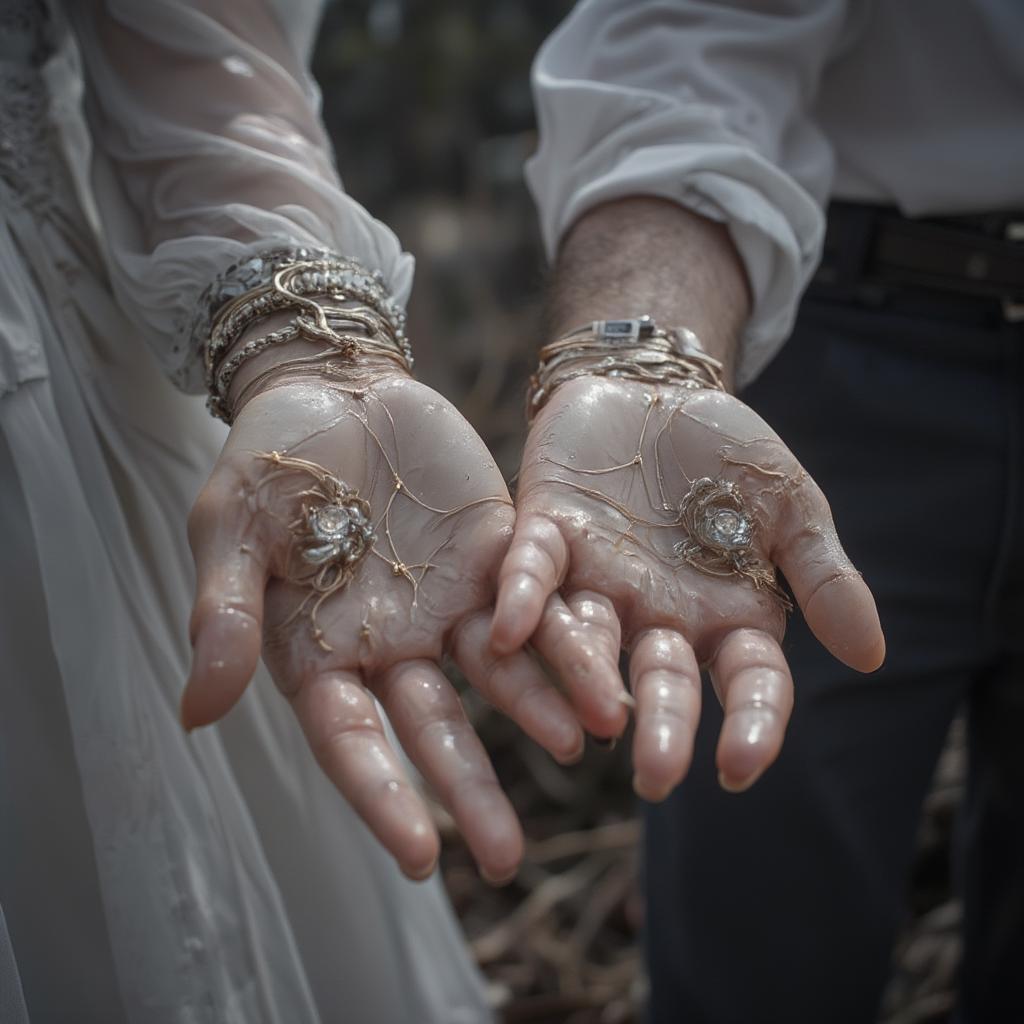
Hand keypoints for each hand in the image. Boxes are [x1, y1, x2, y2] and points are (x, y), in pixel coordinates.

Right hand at [182, 374, 586, 880]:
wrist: (332, 390)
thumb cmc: (264, 462)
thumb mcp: (230, 528)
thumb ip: (223, 613)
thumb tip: (196, 714)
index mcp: (321, 651)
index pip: (350, 738)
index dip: (383, 794)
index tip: (421, 856)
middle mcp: (393, 644)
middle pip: (435, 727)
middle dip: (470, 787)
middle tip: (507, 857)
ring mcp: (450, 603)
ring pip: (500, 676)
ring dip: (539, 712)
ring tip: (581, 745)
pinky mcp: (497, 556)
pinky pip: (536, 606)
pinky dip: (566, 641)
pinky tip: (604, 678)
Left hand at [492, 377, 884, 798]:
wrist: (660, 389)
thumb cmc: (729, 455)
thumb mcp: (792, 505)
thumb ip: (823, 575)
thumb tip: (873, 656)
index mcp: (726, 615)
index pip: (746, 682)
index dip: (748, 725)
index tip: (738, 767)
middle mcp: (657, 613)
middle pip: (661, 677)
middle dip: (661, 724)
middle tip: (655, 777)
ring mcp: (598, 578)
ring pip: (588, 639)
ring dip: (587, 675)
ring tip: (591, 721)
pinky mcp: (546, 534)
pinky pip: (531, 572)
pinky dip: (523, 601)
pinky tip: (509, 632)